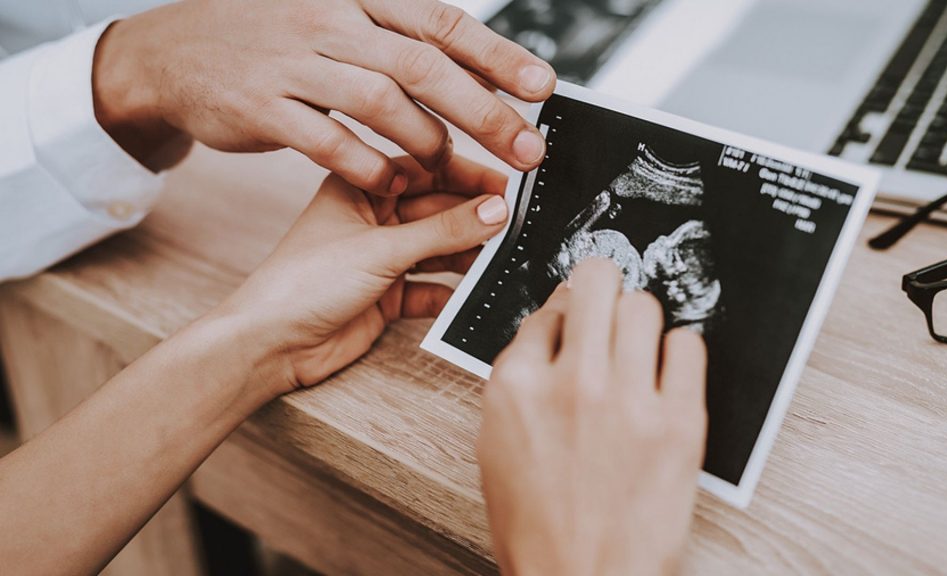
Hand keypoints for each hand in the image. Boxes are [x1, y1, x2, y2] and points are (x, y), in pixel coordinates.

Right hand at [92, 0, 554, 191]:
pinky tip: (393, 184)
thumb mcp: (337, 23)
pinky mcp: (263, 107)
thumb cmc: (275, 42)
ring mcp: (293, 63)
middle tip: (526, 147)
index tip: (542, 86)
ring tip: (451, 169)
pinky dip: (369, 167)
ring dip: (427, 143)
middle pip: (422, 65)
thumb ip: (399, 44)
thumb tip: (477, 72)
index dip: (497, 55)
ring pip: (380, 102)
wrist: (175, 53)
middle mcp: (329, 20)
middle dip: (483, 111)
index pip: (442, 22)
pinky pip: (329, 142)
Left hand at [215, 155, 509, 392]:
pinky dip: (452, 291)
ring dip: (468, 253)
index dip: (468, 174)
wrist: (270, 345)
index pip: (426, 169)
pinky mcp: (387, 297)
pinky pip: (431, 288)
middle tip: (516, 222)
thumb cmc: (301, 283)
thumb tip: (494, 210)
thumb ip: (443, 231)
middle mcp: (373, 219)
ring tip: (503, 255)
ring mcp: (381, 259)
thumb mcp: (381, 249)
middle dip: (474, 216)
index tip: (509, 183)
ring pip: (438, 249)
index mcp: (360, 188)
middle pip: (437, 209)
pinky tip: (474, 292)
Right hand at [477, 259, 707, 575]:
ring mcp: (627, 401)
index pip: (548, 309)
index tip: (576, 320)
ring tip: (639, 347)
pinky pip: (689, 346)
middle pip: (597, 283)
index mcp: (516, 387)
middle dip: (603, 287)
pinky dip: (680, 352)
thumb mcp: (499, 444)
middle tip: (610, 302)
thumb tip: (554, 330)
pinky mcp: (679, 424)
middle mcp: (570, 383)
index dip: (565, 314)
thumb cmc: (537, 525)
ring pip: (644, 306)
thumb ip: (522, 381)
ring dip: (641, 320)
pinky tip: (667, 373)